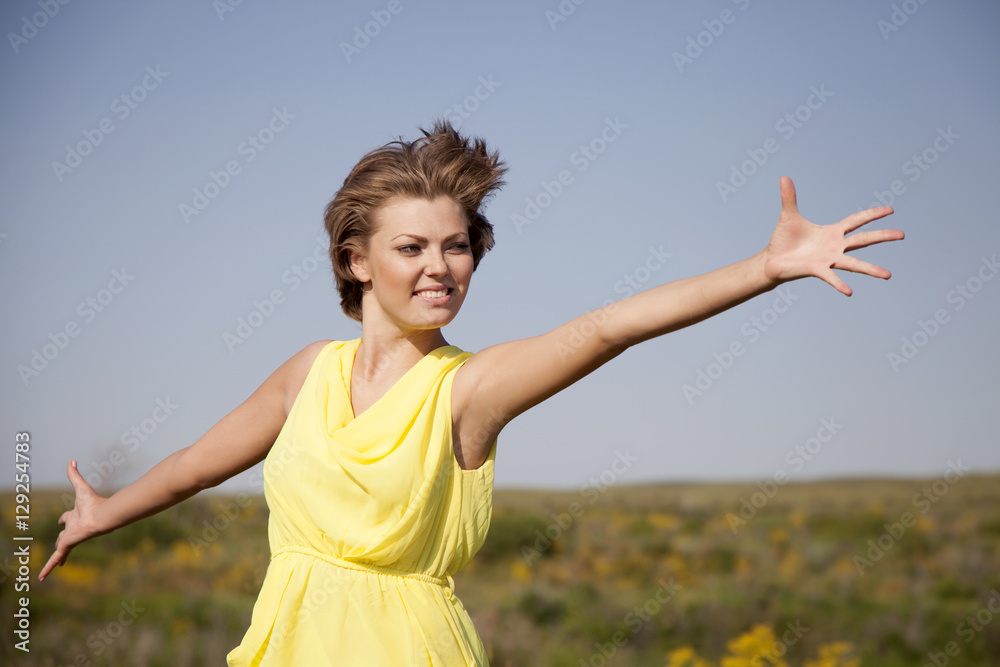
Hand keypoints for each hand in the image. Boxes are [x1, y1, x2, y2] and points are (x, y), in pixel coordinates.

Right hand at [38, 460, 106, 581]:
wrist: (102, 515)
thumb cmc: (94, 502)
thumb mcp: (80, 487)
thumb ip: (75, 474)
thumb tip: (72, 460)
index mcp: (75, 517)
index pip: (66, 519)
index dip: (63, 519)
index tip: (61, 520)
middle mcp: (72, 528)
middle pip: (63, 537)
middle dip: (60, 541)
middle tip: (59, 545)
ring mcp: (70, 538)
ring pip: (60, 551)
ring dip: (55, 560)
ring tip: (50, 570)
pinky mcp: (67, 545)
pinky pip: (55, 558)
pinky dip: (49, 568)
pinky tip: (43, 578)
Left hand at [762, 176, 903, 295]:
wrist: (771, 260)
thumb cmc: (783, 240)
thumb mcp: (788, 216)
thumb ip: (789, 197)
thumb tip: (784, 176)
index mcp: (832, 232)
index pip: (857, 220)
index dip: (872, 214)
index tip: (891, 209)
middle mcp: (834, 246)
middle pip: (863, 240)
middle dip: (882, 236)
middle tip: (902, 234)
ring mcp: (828, 259)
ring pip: (854, 264)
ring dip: (870, 269)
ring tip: (888, 275)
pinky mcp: (817, 269)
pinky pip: (830, 277)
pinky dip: (839, 284)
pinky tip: (849, 291)